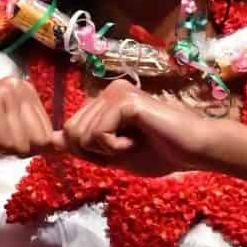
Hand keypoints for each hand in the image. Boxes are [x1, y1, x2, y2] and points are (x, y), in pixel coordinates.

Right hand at [0, 77, 60, 160]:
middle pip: (39, 142)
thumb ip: (33, 140)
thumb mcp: (8, 139)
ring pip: (24, 145)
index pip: (47, 137)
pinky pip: (6, 144)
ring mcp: (4, 93)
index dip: (22, 147)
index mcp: (27, 91)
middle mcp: (19, 86)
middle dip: (13, 149)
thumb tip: (60, 145)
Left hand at [63, 81, 246, 177]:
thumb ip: (84, 147)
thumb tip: (52, 141)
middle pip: (73, 132)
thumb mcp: (114, 155)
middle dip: (97, 151)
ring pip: (83, 135)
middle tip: (129, 146)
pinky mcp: (124, 101)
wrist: (194, 150)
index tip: (121, 149)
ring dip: (109, 150)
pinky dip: (117, 147)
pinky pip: (99, 135)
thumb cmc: (161, 153)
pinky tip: (138, 140)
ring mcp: (116, 93)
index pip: (72, 130)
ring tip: (136, 142)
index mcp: (105, 101)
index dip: (90, 151)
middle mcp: (108, 91)